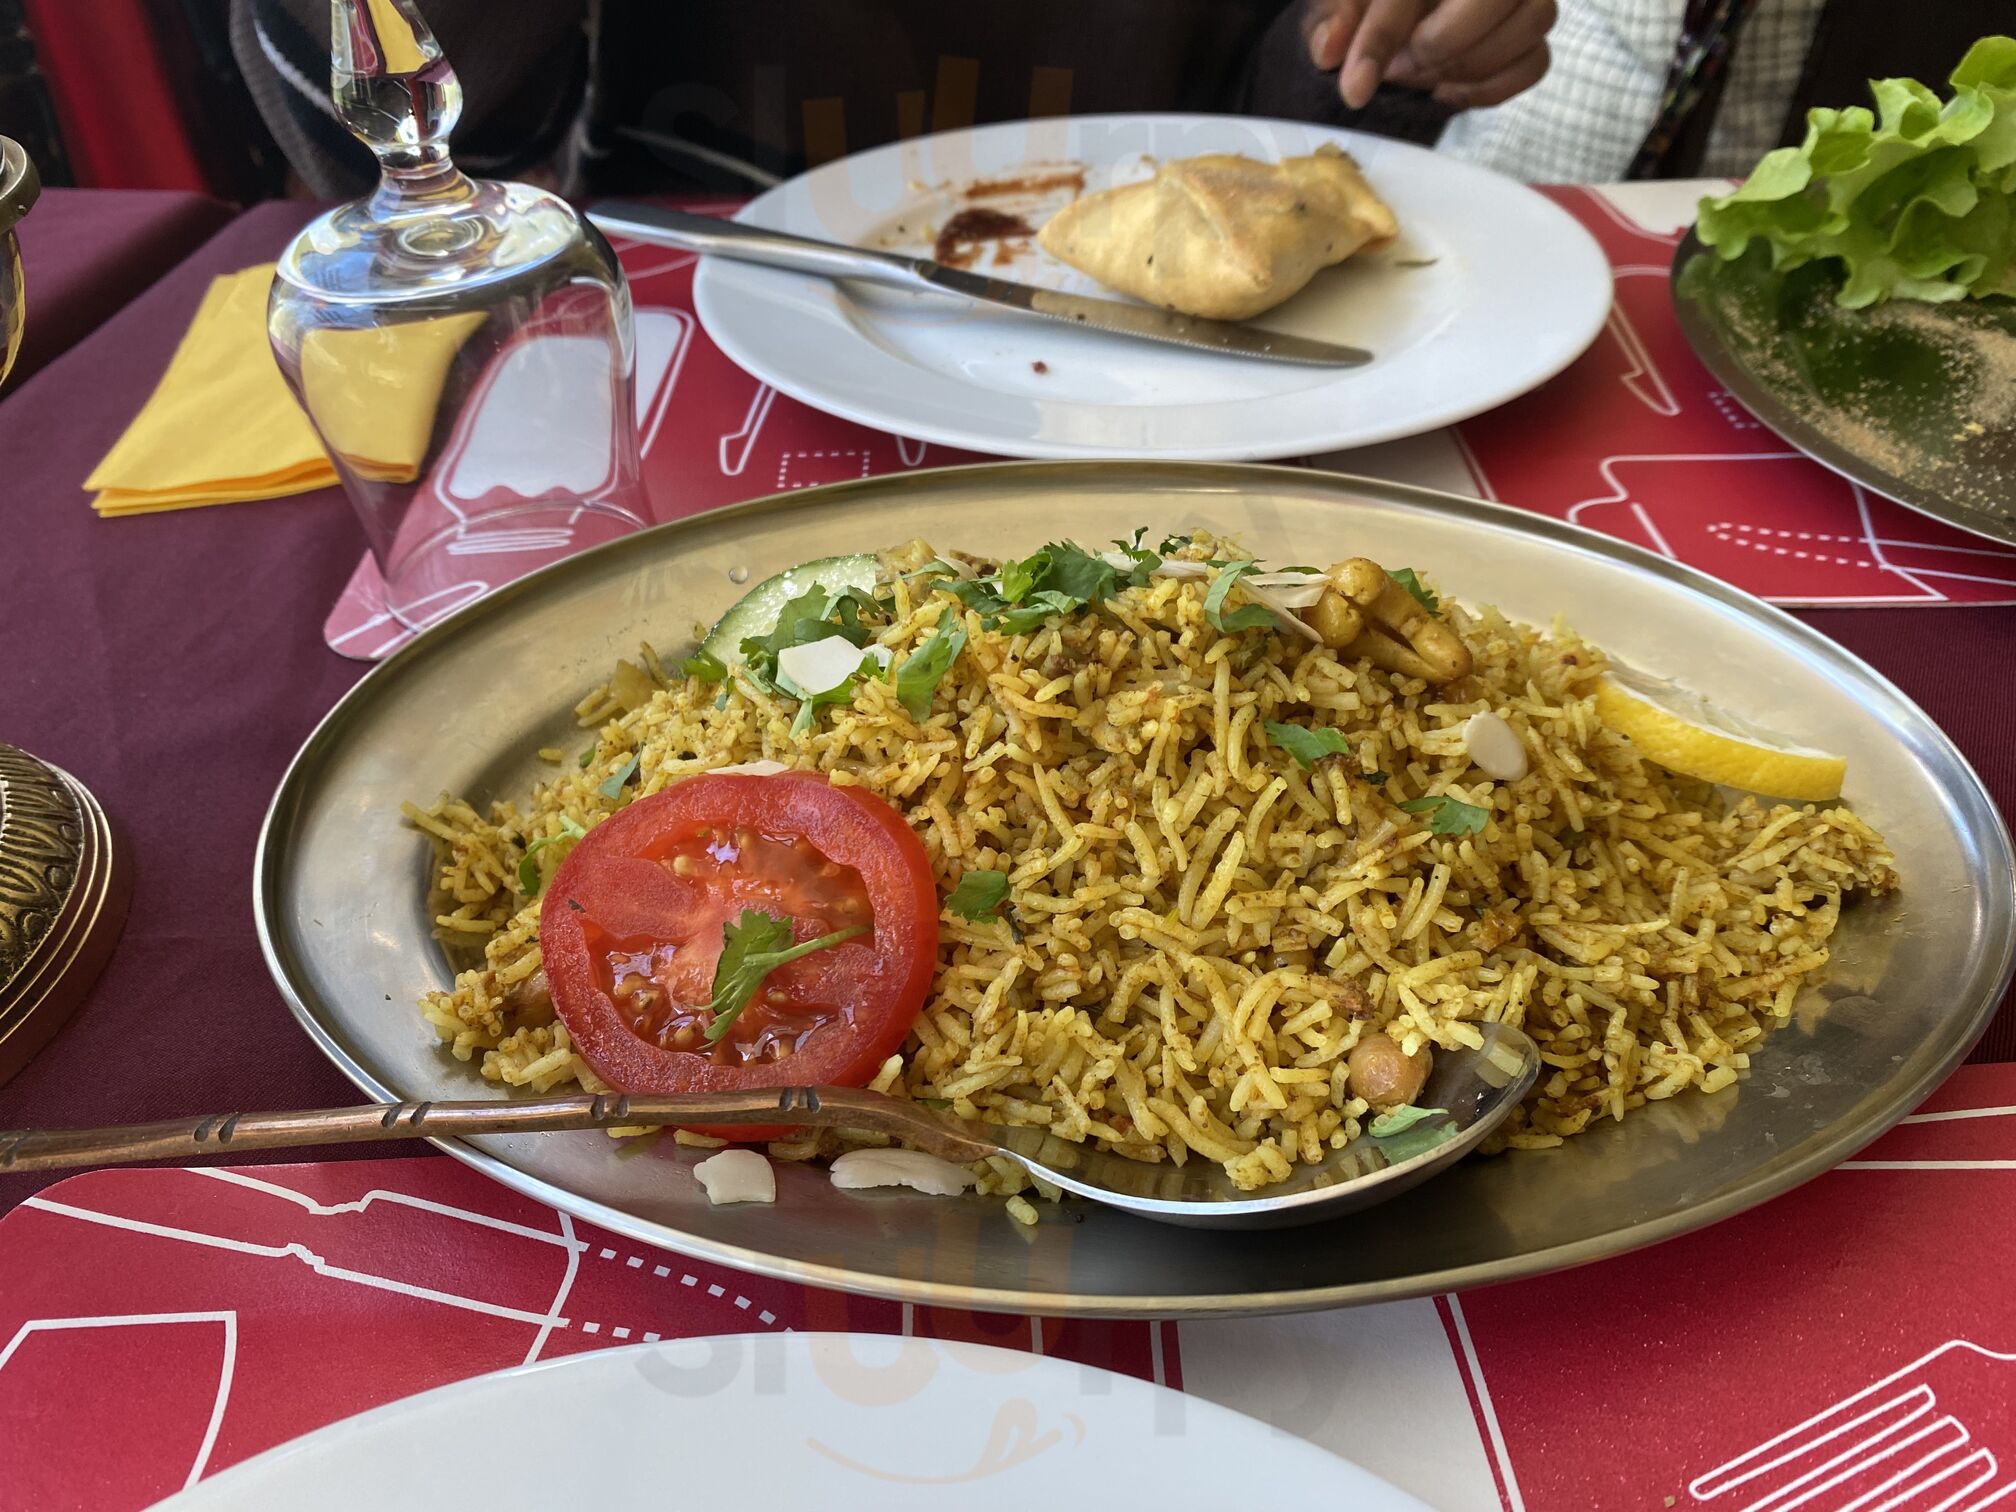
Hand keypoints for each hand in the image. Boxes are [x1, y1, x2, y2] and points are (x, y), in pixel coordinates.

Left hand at [1303, 0, 1555, 110]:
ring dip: (1468, 65)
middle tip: (1400, 69)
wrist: (1409, 10)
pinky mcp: (1533, 33)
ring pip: (1531, 22)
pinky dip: (1489, 87)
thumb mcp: (1349, 3)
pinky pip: (1535, 63)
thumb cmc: (1377, 2)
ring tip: (1421, 75)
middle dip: (1441, 45)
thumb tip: (1330, 52)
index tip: (1353, 87)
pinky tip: (1447, 89)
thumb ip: (1336, 20)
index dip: (1382, 37)